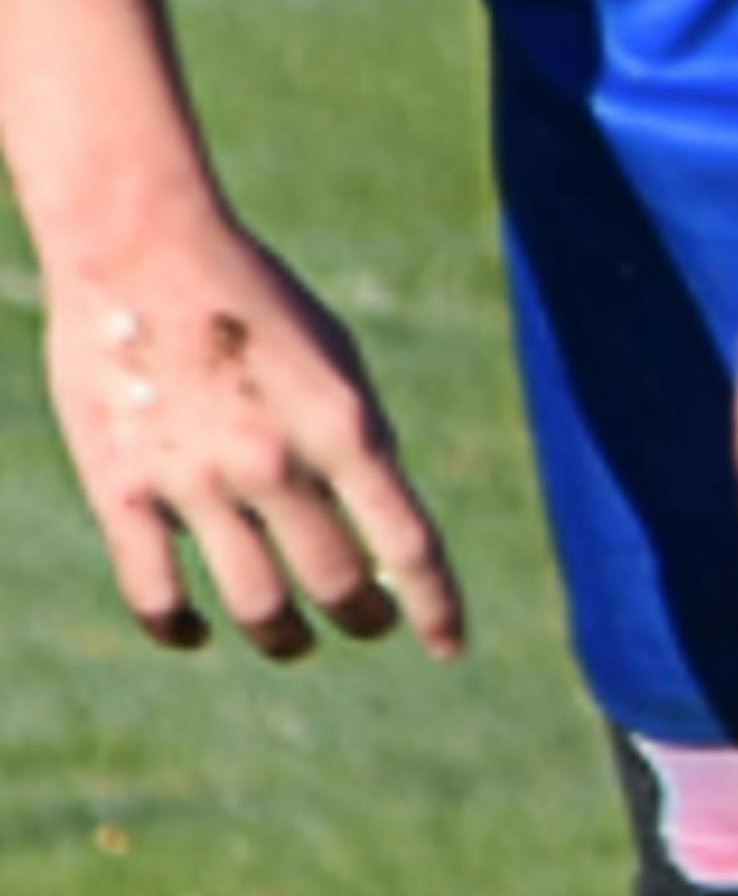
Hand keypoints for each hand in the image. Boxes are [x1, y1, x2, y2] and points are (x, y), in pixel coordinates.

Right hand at [42, 210, 460, 663]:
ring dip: (284, 638)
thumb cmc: (255, 298)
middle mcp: (276, 462)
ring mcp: (198, 485)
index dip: (436, 605)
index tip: (452, 647)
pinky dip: (184, 630)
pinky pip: (158, 597)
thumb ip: (357, 439)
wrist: (145, 248)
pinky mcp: (126, 496)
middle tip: (369, 628)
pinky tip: (201, 634)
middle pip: (334, 583)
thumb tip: (374, 526)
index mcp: (344, 422)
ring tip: (297, 643)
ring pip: (256, 606)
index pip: (407, 542)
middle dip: (362, 618)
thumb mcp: (335, 358)